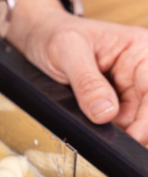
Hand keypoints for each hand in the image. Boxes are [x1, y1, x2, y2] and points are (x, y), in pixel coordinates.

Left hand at [8, 0, 147, 142]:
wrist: (39, 39)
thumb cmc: (55, 36)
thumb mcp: (67, 52)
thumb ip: (87, 82)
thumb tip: (105, 113)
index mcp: (139, 50)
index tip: (137, 135)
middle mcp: (139, 70)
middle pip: (146, 107)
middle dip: (135, 126)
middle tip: (113, 141)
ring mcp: (126, 88)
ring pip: (133, 119)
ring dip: (118, 129)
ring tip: (96, 130)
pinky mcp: (112, 102)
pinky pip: (116, 122)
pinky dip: (107, 129)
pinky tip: (94, 129)